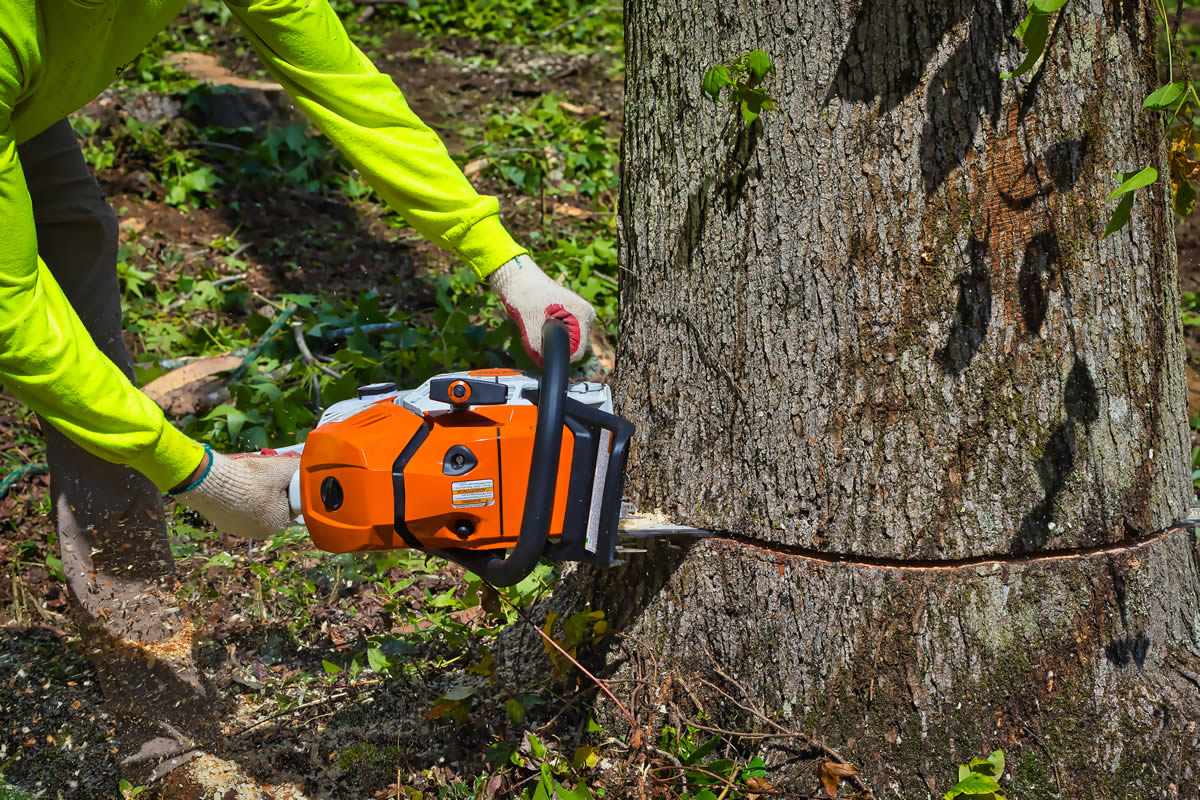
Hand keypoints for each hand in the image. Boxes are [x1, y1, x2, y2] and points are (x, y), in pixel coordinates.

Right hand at [171, 448, 299, 539]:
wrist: (210, 482)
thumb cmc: (249, 478)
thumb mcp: (282, 468)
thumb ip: (299, 470)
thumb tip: (307, 468)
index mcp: (279, 523)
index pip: (292, 506)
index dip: (289, 490)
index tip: (282, 479)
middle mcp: (262, 532)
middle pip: (276, 508)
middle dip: (274, 493)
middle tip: (267, 477)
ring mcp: (241, 530)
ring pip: (257, 510)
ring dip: (257, 497)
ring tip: (251, 481)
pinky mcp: (225, 524)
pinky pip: (240, 511)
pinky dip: (240, 501)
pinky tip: (238, 488)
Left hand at [489, 254, 595, 362]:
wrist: (516, 277)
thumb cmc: (525, 294)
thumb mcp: (531, 325)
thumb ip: (539, 348)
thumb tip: (544, 363)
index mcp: (583, 314)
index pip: (577, 352)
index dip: (557, 353)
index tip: (540, 344)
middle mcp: (584, 315)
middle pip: (572, 348)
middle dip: (552, 346)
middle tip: (535, 331)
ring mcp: (576, 316)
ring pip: (564, 343)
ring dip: (548, 341)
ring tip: (535, 324)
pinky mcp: (568, 317)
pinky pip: (559, 336)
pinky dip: (546, 335)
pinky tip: (536, 323)